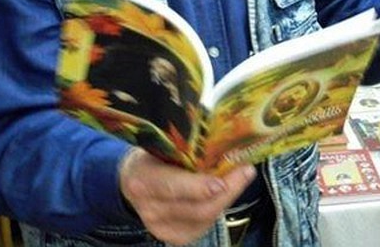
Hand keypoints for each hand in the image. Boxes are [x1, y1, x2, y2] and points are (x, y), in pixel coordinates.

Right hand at [119, 148, 256, 245]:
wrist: (132, 181)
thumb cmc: (153, 157)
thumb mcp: (163, 146)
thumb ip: (188, 149)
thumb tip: (225, 142)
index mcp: (143, 180)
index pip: (171, 186)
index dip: (198, 187)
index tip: (222, 181)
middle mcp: (149, 209)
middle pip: (197, 208)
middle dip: (227, 190)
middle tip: (246, 170)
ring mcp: (161, 227)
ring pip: (205, 218)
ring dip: (227, 197)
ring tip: (241, 176)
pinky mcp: (173, 237)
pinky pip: (205, 225)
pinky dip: (218, 207)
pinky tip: (224, 192)